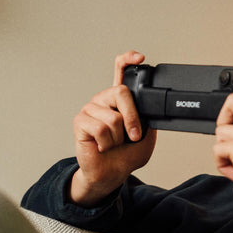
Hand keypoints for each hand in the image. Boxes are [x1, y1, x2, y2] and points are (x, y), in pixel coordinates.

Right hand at [70, 51, 157, 206]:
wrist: (111, 174)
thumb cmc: (126, 155)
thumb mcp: (147, 137)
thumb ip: (149, 120)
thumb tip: (151, 110)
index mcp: (119, 100)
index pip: (120, 70)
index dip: (128, 60)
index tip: (140, 58)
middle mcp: (103, 100)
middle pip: (121, 92)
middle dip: (132, 118)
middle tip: (132, 136)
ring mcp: (90, 109)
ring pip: (113, 118)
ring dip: (117, 138)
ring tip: (112, 143)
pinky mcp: (80, 121)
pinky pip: (100, 128)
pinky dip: (106, 143)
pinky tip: (102, 146)